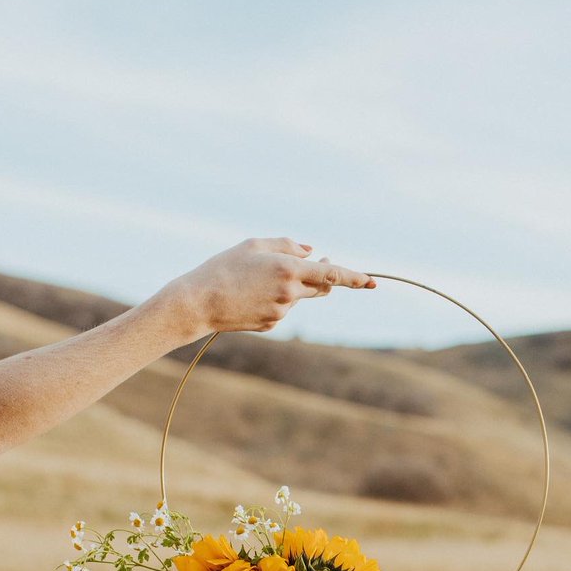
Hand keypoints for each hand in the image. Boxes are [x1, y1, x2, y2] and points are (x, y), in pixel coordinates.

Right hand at [163, 237, 375, 337]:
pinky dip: (276, 300)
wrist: (198, 302)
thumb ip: (288, 245)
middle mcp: (289, 293)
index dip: (355, 278)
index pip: (332, 274)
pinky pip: (283, 309)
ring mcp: (282, 312)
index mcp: (288, 269)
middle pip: (321, 287)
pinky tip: (252, 295)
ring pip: (299, 297)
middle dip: (324, 276)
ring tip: (259, 278)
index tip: (372, 282)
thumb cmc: (223, 267)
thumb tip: (312, 252)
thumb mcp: (254, 245)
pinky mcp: (271, 325)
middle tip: (321, 262)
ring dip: (292, 286)